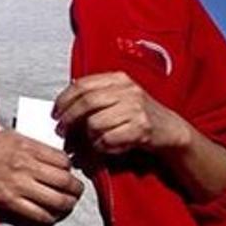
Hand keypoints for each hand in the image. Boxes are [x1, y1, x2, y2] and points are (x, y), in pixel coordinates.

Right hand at [0, 131, 83, 225]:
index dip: (71, 168)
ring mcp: (18, 186)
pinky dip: (50, 217)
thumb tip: (57, 156)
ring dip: (68, 205)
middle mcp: (25, 166)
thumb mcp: (11, 136)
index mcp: (27, 146)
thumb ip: (35, 145)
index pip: (63, 160)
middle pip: (66, 182)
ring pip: (58, 201)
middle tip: (76, 191)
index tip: (69, 172)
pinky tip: (50, 214)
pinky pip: (39, 215)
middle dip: (76, 189)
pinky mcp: (9, 203)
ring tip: (67, 204)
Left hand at [53, 72, 190, 155]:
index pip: (82, 85)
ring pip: (95, 123)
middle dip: (69, 118)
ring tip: (89, 140)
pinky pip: (108, 139)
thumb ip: (94, 95)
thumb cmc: (138, 114)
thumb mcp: (118, 97)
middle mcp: (127, 90)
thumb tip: (63, 104)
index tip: (55, 112)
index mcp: (118, 79)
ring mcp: (136, 108)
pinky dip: (101, 145)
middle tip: (62, 130)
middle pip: (86, 102)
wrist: (169, 129)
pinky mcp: (141, 128)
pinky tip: (105, 145)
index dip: (64, 100)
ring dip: (86, 136)